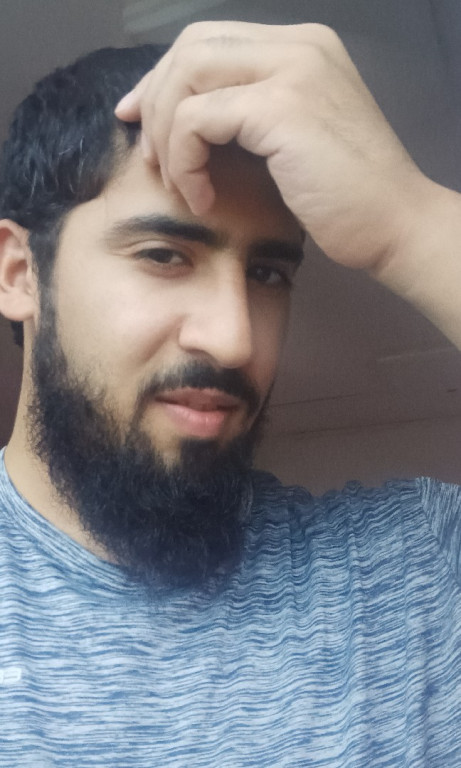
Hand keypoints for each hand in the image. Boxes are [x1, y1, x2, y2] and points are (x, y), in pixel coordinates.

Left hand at [115, 21, 433, 272]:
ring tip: (177, 183)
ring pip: (185, 77)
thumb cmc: (346, 197)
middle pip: (189, 48)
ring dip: (166, 136)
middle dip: (155, 101)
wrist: (393, 225)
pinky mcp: (281, 107)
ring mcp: (291, 71)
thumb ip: (251, 114)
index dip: (163, 80)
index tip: (141, 122)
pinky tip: (201, 199)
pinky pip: (196, 121)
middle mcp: (297, 46)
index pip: (208, 42)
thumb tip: (189, 119)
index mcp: (301, 48)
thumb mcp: (296, 138)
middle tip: (149, 157)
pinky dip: (185, 163)